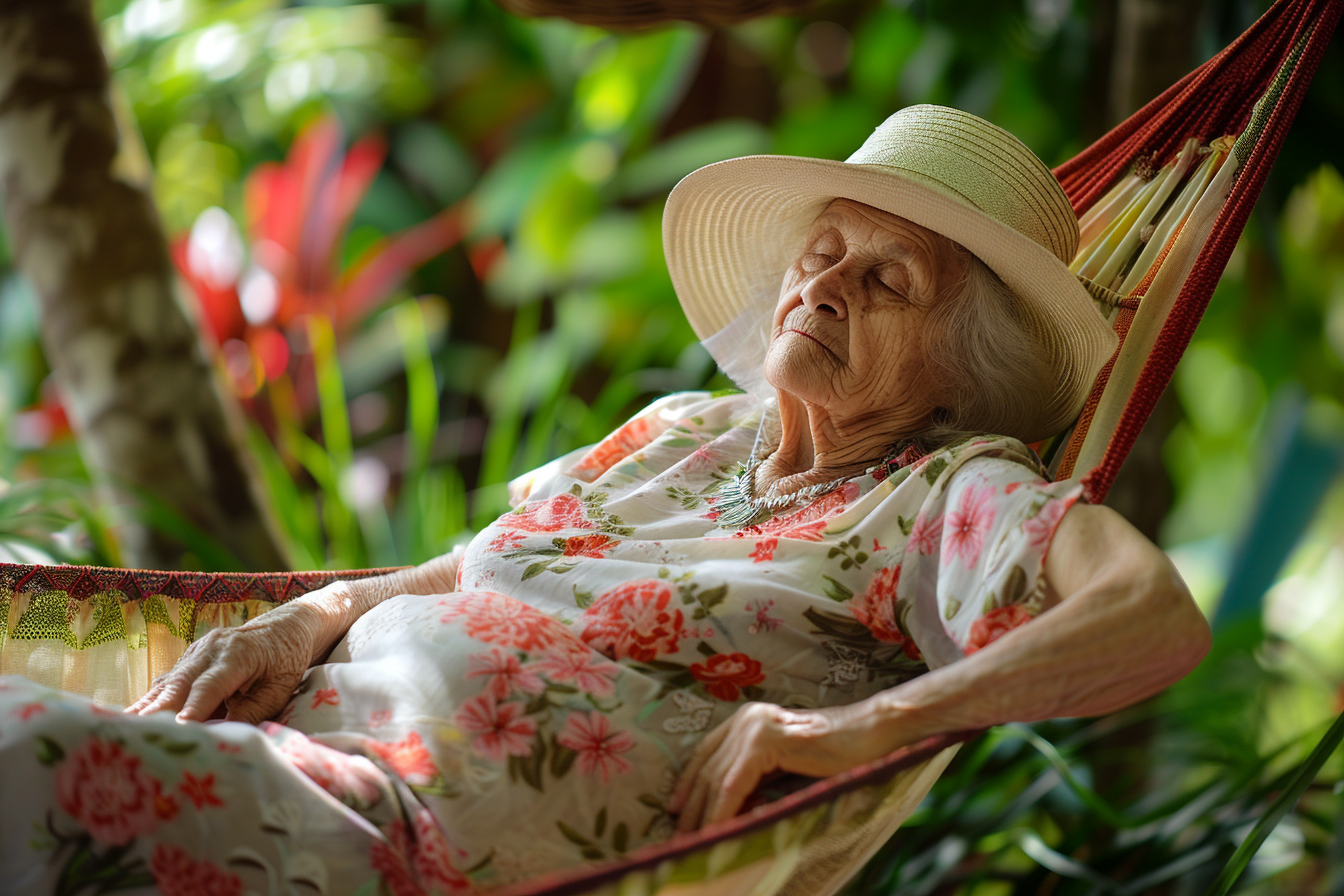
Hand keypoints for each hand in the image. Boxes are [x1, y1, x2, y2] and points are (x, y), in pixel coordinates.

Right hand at [124, 583, 349, 724]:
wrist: (286, 627)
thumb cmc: (287, 661)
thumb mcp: (281, 688)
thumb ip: (254, 711)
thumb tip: (226, 736)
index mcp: (238, 654)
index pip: (209, 686)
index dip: (192, 708)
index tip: (176, 730)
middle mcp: (211, 649)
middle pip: (178, 684)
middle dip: (156, 711)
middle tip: (133, 736)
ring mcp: (195, 652)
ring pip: (165, 684)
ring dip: (143, 709)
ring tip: (117, 731)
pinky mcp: (187, 661)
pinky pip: (165, 684)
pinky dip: (148, 703)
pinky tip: (127, 723)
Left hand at [668, 702, 884, 832]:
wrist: (871, 736)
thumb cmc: (836, 755)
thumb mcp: (785, 766)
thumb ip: (757, 776)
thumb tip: (729, 809)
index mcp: (748, 719)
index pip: (706, 753)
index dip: (689, 783)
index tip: (676, 810)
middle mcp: (747, 718)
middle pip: (707, 767)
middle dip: (692, 805)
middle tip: (680, 836)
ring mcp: (754, 726)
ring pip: (718, 779)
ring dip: (704, 815)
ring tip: (694, 841)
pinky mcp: (767, 741)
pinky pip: (734, 785)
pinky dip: (723, 812)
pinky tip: (716, 832)